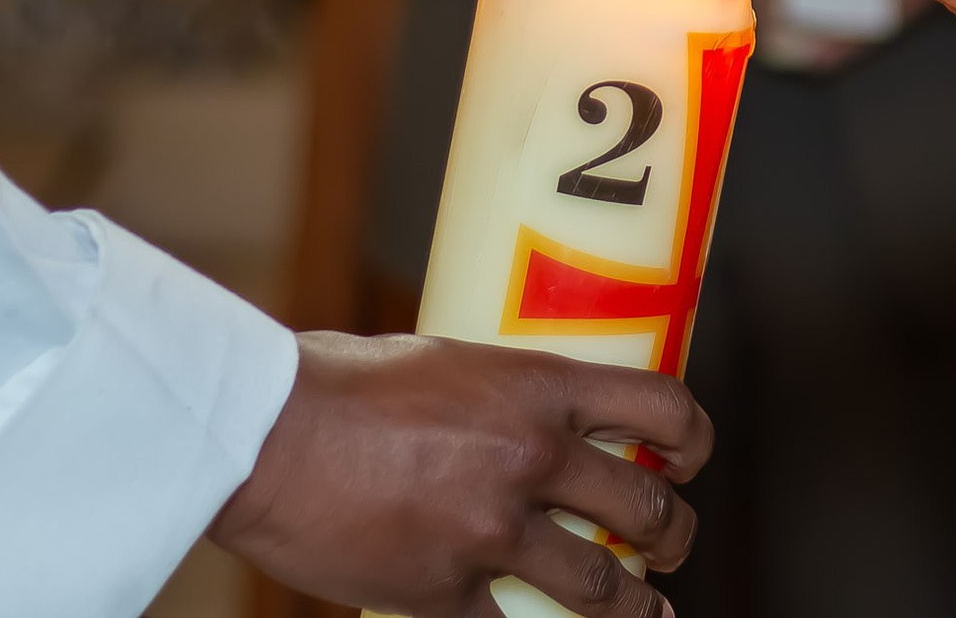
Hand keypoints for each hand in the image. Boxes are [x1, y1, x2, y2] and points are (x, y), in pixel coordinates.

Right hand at [211, 333, 710, 617]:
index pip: (659, 407)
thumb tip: (517, 413)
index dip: (693, 439)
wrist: (262, 435)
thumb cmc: (334, 383)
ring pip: (602, 585)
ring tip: (646, 611)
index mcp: (537, 389)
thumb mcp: (441, 362)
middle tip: (669, 544)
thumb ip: (493, 394)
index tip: (691, 459)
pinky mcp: (444, 593)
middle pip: (646, 506)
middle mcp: (531, 458)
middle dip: (672, 533)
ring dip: (636, 604)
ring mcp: (491, 531)